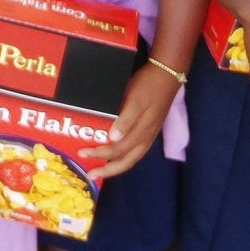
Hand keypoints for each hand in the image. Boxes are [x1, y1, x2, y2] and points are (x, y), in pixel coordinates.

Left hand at [82, 62, 180, 179]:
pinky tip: (115, 155)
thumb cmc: (148, 86)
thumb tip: (113, 140)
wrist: (167, 75)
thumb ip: (126, 120)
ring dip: (115, 166)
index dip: (100, 154)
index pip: (118, 150)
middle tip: (90, 175)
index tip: (82, 153)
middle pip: (126, 161)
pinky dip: (123, 156)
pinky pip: (135, 150)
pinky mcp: (149, 130)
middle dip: (108, 170)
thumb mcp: (136, 100)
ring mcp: (149, 135)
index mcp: (142, 131)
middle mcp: (146, 138)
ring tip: (101, 169)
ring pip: (132, 158)